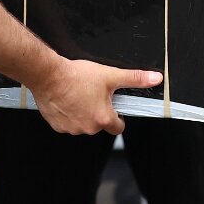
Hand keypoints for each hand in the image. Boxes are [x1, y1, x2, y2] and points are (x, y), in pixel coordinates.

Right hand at [29, 59, 162, 134]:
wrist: (48, 75)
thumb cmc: (76, 75)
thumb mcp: (110, 75)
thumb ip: (134, 78)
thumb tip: (155, 79)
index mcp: (103, 118)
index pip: (118, 127)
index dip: (117, 117)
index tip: (112, 106)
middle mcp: (88, 128)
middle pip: (99, 125)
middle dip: (98, 112)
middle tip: (93, 95)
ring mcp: (72, 129)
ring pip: (82, 124)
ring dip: (82, 114)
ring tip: (78, 95)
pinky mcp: (57, 126)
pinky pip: (67, 123)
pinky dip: (68, 114)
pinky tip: (66, 100)